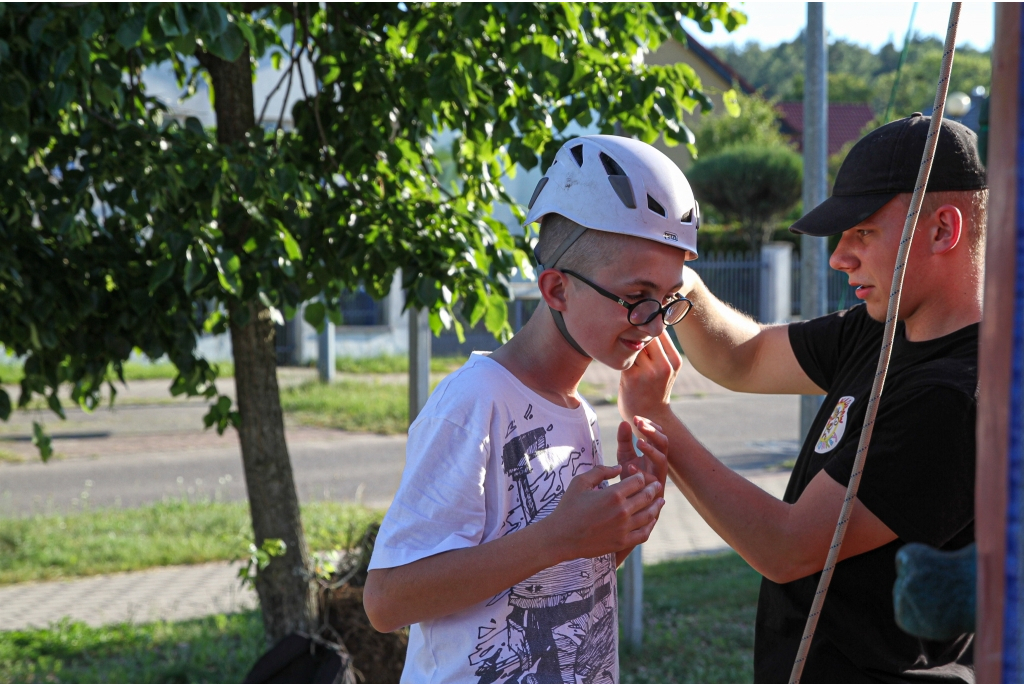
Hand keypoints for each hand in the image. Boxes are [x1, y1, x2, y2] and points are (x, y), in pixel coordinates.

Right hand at [539, 464, 664, 562]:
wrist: (561, 537)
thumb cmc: (568, 507)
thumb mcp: (580, 482)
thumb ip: (601, 471)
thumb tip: (619, 467)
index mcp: (613, 494)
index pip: (637, 481)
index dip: (640, 476)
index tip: (640, 476)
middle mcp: (622, 511)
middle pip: (646, 497)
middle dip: (653, 489)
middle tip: (657, 486)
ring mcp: (624, 528)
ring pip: (649, 515)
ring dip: (656, 506)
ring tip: (660, 501)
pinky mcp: (622, 542)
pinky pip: (644, 533)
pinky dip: (650, 525)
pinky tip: (652, 520)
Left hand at [616, 417, 668, 491]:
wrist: (632, 502)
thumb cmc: (631, 476)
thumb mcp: (625, 456)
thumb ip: (624, 440)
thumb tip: (623, 422)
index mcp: (655, 451)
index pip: (658, 433)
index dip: (649, 424)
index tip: (635, 417)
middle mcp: (660, 462)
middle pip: (664, 443)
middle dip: (652, 432)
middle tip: (639, 424)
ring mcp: (659, 476)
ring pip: (662, 460)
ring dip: (651, 450)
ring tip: (638, 442)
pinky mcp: (654, 490)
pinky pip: (651, 481)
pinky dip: (641, 473)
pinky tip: (630, 467)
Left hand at [619, 330, 682, 422]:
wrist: (648, 416)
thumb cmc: (655, 387)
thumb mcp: (666, 368)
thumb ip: (660, 349)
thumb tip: (647, 319)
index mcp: (674, 360)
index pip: (660, 331)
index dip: (646, 323)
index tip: (635, 322)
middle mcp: (664, 366)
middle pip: (647, 335)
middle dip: (634, 329)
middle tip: (621, 326)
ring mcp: (648, 372)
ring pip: (634, 345)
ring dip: (624, 339)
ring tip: (616, 338)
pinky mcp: (632, 378)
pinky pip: (623, 356)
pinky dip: (617, 352)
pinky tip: (612, 351)